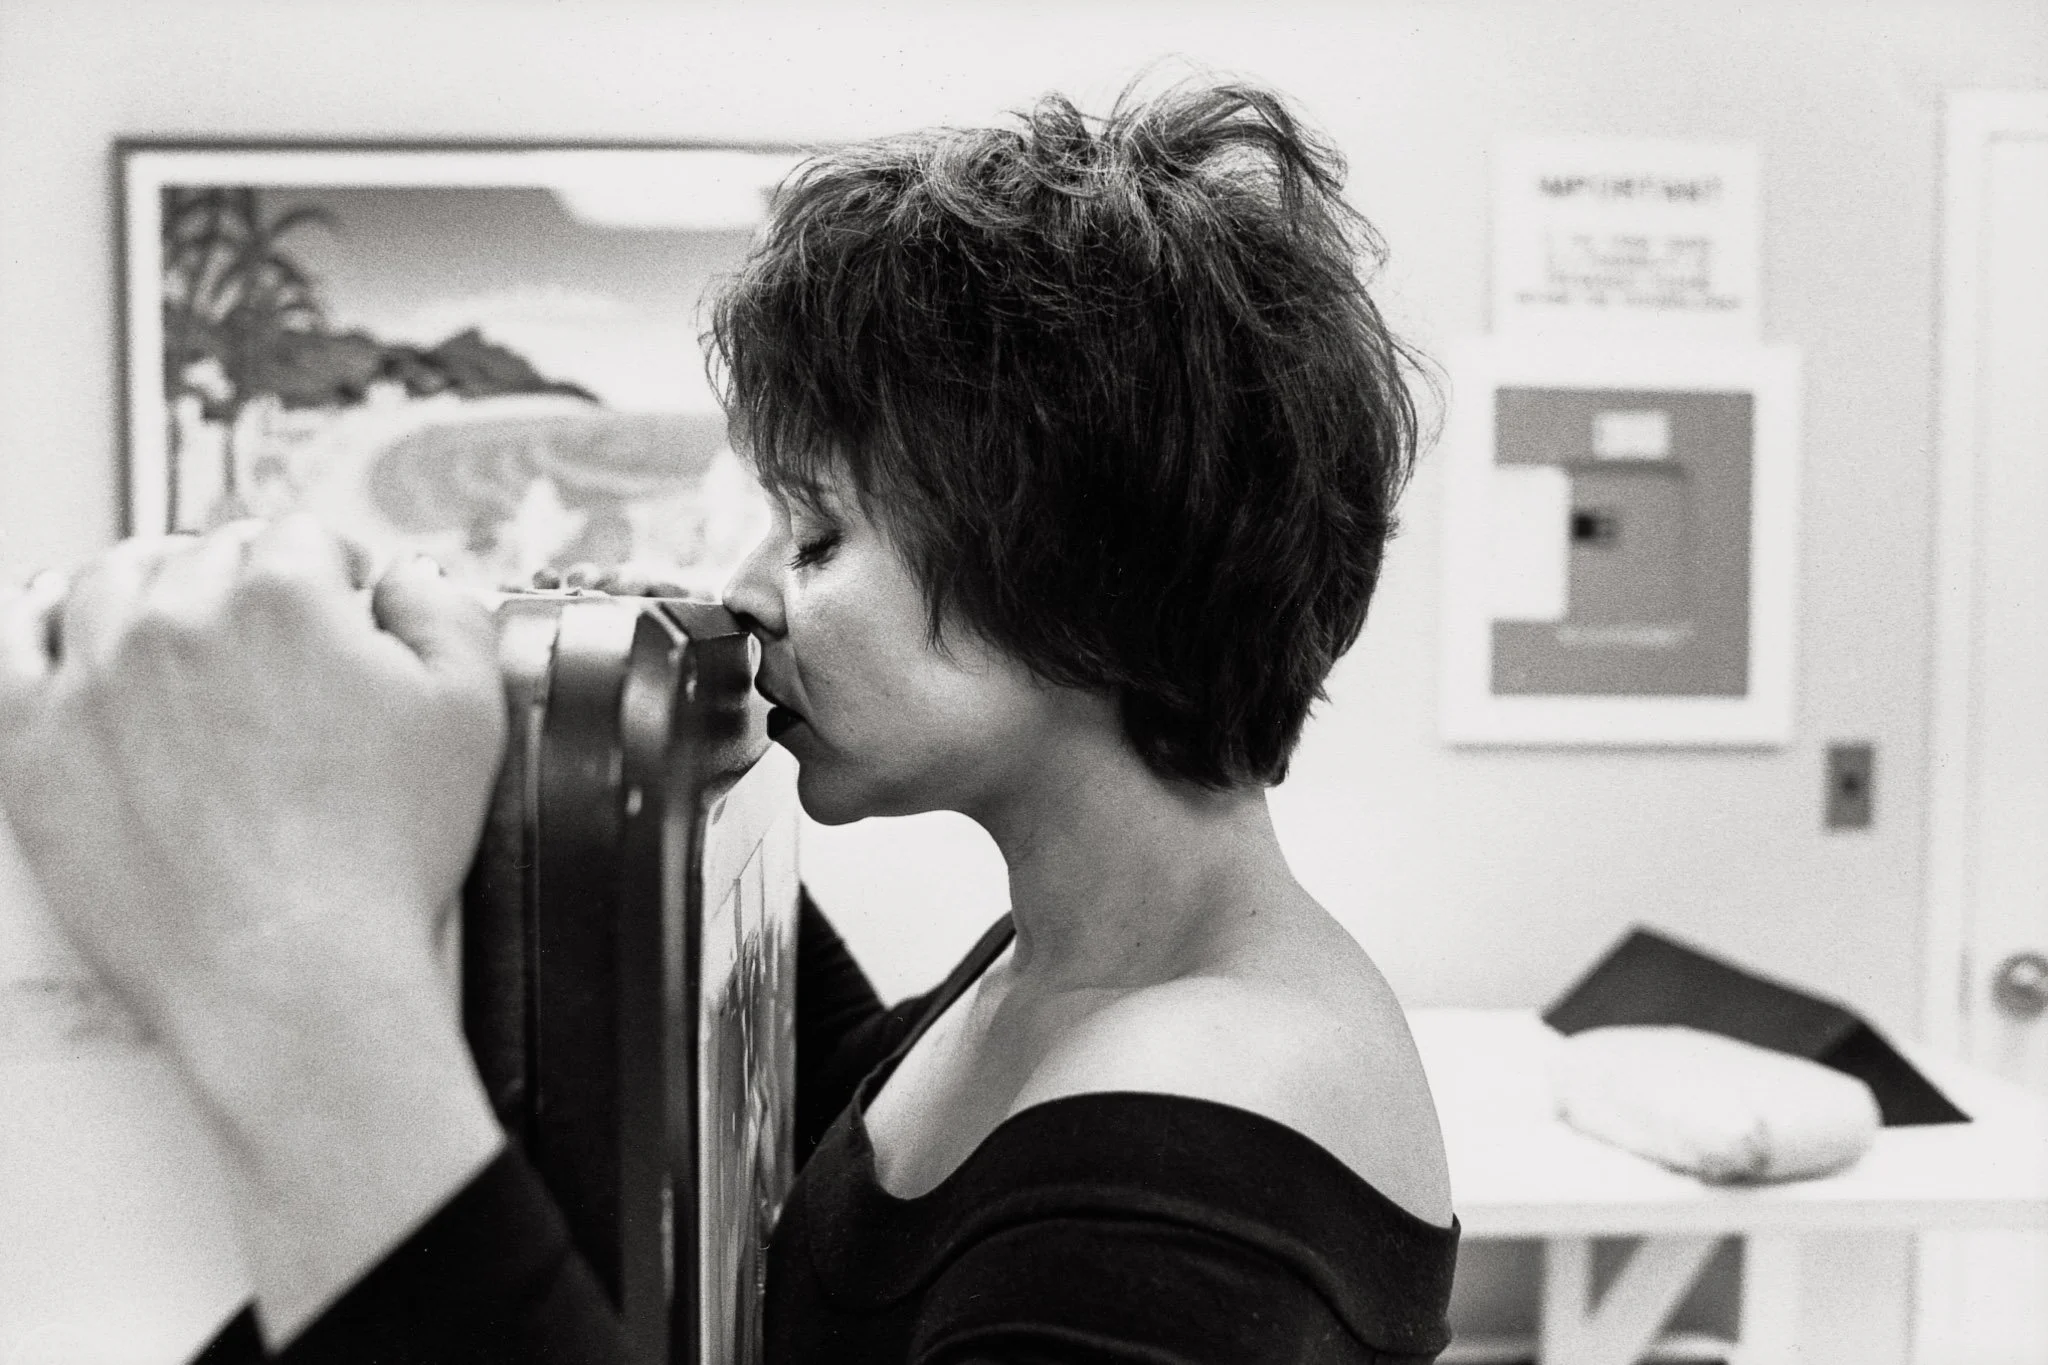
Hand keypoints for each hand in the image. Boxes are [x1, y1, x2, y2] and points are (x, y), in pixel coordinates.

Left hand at [0, 518, 507, 1341]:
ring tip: (174, 624)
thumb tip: (409, 579)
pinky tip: (61, 632)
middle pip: (206, 555)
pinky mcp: (35, 745)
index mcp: (284, 596)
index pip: (303, 539)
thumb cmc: (382, 856)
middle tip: (271, 643)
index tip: (339, 611)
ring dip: (148, 586)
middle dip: (245, 585)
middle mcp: (178, 619)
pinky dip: (36, 623)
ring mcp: (95, 679)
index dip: (333, 573)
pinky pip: (10, 643)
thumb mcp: (473, 713)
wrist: (292, 970)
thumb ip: (450, 612)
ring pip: (108, 581)